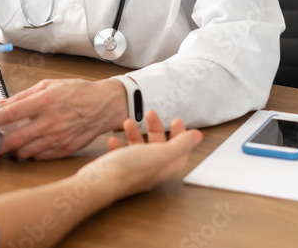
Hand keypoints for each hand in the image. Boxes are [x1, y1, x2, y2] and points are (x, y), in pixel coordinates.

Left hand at [0, 78, 127, 163]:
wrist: (105, 105)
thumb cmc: (77, 92)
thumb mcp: (48, 85)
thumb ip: (23, 95)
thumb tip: (1, 104)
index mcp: (44, 101)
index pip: (10, 114)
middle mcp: (50, 122)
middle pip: (15, 140)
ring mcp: (58, 138)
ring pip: (26, 152)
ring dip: (12, 151)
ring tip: (4, 147)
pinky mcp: (65, 150)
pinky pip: (41, 156)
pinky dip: (31, 153)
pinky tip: (28, 147)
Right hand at [81, 109, 201, 199]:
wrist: (99, 183)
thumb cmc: (128, 169)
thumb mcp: (159, 153)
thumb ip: (180, 144)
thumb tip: (198, 136)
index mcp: (162, 167)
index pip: (179, 151)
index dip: (180, 135)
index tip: (176, 120)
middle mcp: (149, 171)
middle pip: (158, 147)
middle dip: (155, 129)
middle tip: (150, 113)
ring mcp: (132, 171)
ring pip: (138, 149)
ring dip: (135, 134)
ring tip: (127, 123)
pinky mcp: (116, 170)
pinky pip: (120, 155)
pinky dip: (119, 145)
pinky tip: (114, 139)